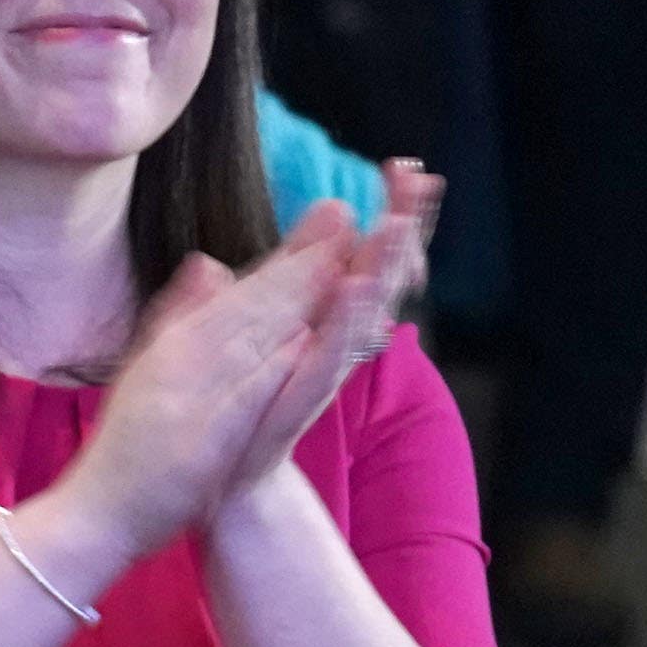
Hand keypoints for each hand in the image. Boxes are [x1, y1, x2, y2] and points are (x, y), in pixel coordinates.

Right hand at [43, 220, 351, 570]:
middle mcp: (177, 364)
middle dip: (300, 262)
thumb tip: (209, 262)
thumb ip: (182, 317)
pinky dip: (266, 371)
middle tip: (345, 216)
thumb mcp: (151, 370)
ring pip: (247, 343)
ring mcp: (185, 401)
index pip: (241, 295)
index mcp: (173, 347)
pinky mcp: (195, 443)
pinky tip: (300, 344)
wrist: (93, 515)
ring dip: (292, 301)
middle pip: (249, 308)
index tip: (331, 216)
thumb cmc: (126, 450)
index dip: (288, 254)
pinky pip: (236, 401)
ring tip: (339, 262)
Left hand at [219, 182, 434, 498]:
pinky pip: (328, 357)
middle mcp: (334, 341)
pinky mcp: (301, 399)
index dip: (388, 213)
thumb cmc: (247, 404)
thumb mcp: (255, 326)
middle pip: (377, 273)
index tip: (406, 167)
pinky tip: (354, 287)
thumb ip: (280, 276)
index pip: (363, 254)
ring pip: (362, 310)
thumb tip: (311, 226)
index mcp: (323, 318)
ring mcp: (322, 369)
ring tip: (397, 222)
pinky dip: (343, 323)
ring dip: (380, 266)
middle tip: (422, 179)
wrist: (224, 480)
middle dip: (400, 227)